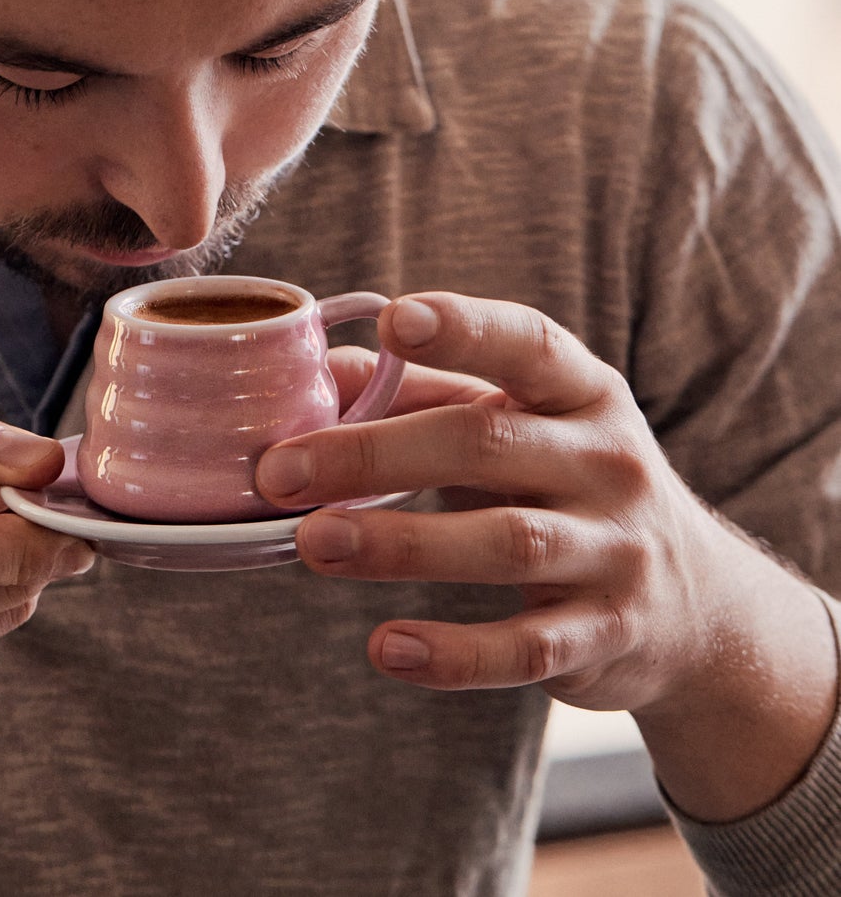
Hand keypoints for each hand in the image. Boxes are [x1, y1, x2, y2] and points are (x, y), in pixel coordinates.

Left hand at [255, 292, 836, 817]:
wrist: (695, 603)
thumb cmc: (562, 483)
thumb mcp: (512, 422)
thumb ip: (416, 392)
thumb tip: (316, 370)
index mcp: (581, 392)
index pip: (528, 344)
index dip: (463, 328)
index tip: (393, 321)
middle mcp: (608, 461)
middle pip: (486, 443)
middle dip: (374, 455)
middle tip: (279, 471)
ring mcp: (615, 551)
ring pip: (505, 542)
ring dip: (401, 544)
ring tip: (312, 544)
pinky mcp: (606, 635)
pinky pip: (526, 646)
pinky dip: (454, 652)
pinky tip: (386, 646)